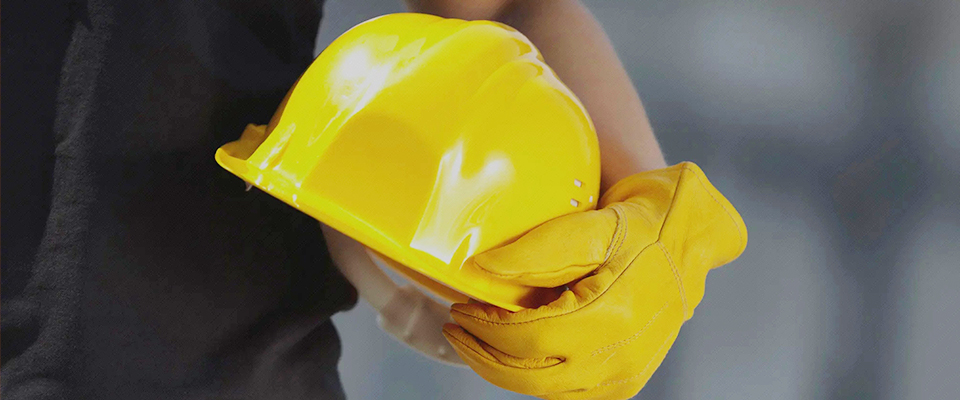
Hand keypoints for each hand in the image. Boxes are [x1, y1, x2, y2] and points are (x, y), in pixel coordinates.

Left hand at [443, 162, 747, 398]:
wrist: (694, 234)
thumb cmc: (645, 221)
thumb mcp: (590, 224)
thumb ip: (534, 250)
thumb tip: (478, 268)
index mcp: (612, 314)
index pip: (528, 337)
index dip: (485, 328)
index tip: (459, 308)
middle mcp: (622, 353)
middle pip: (531, 375)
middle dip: (484, 355)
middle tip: (456, 328)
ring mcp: (628, 372)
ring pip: (547, 390)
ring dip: (506, 370)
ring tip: (480, 339)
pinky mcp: (629, 379)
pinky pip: (571, 393)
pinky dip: (538, 378)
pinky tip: (519, 354)